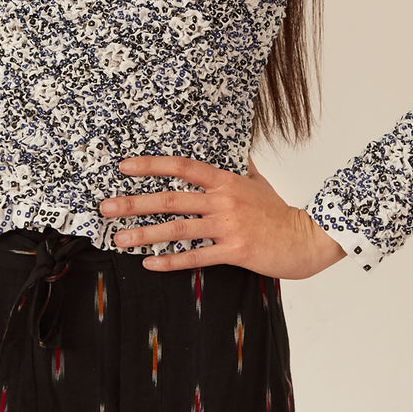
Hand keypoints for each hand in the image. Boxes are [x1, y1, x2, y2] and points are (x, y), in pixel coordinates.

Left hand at [98, 153, 346, 278]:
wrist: (306, 238)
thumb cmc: (280, 211)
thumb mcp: (258, 181)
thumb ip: (241, 165)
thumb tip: (234, 147)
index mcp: (226, 180)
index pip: (182, 167)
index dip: (152, 165)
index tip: (125, 167)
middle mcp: (223, 200)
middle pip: (171, 199)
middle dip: (135, 203)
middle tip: (106, 207)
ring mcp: (228, 226)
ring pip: (178, 229)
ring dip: (145, 234)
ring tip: (119, 239)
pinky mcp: (234, 251)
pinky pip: (196, 257)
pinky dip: (171, 261)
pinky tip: (149, 263)